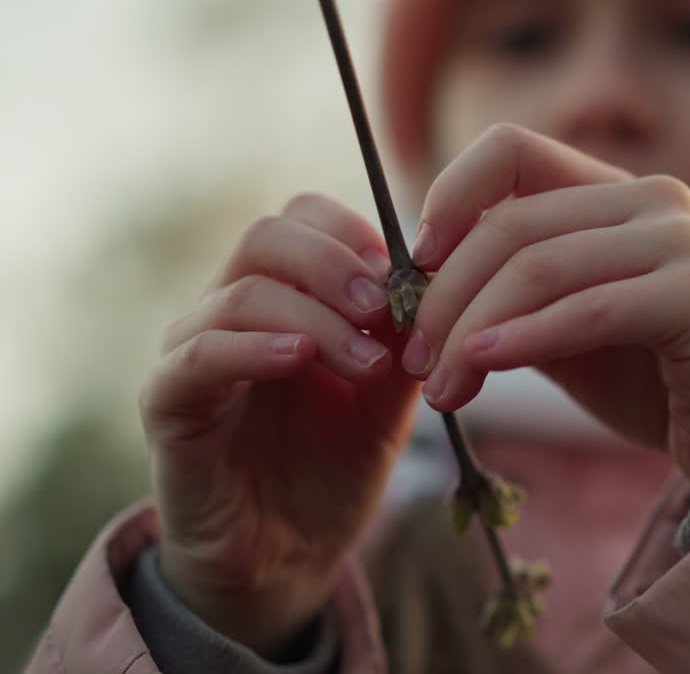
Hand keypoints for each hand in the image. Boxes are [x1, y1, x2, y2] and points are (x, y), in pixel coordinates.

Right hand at [139, 194, 419, 655]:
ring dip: (317, 316)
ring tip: (367, 360)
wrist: (287, 559)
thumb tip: (433, 282)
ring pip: (243, 292)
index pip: (302, 218)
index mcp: (284, 297)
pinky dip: (253, 347)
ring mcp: (194, 353)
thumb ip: (404, 342)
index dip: (353, 233)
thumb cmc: (333, 471)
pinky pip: (200, 355)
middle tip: (383, 306)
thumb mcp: (387, 401)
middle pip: (268, 236)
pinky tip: (299, 358)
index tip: (403, 273)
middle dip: (335, 262)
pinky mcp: (167, 405)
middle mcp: (230, 311)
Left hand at [402, 124, 689, 486]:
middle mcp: (653, 199)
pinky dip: (528, 338)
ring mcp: (681, 241)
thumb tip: (416, 284)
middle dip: (445, 297)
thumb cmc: (651, 378)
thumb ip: (509, 294)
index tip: (416, 263)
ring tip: (443, 387)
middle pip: (513, 225)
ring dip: (472, 330)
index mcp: (617, 192)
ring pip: (540, 268)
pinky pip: (588, 310)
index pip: (511, 148)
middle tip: (416, 361)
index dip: (449, 194)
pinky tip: (485, 364)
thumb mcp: (563, 327)